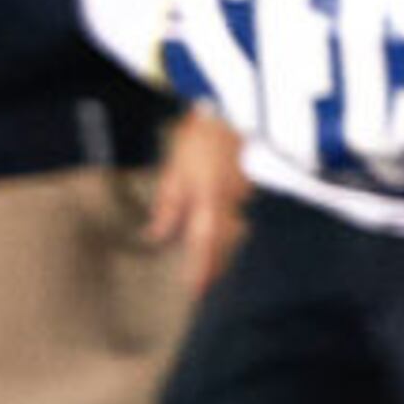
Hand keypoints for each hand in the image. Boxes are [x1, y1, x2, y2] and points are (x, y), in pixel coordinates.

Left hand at [150, 107, 249, 299]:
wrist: (231, 111)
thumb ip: (168, 207)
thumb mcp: (174, 172)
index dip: (200, 270)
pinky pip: (235, 214)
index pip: (203, 246)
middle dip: (212, 266)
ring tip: (210, 268)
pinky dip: (227, 227)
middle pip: (221, 244)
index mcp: (208, 202)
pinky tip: (221, 235)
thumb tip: (155, 237)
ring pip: (231, 231)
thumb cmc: (197, 139)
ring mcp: (243, 196)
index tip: (196, 292)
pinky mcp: (248, 186)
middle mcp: (230, 204)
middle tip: (203, 287)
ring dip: (220, 250)